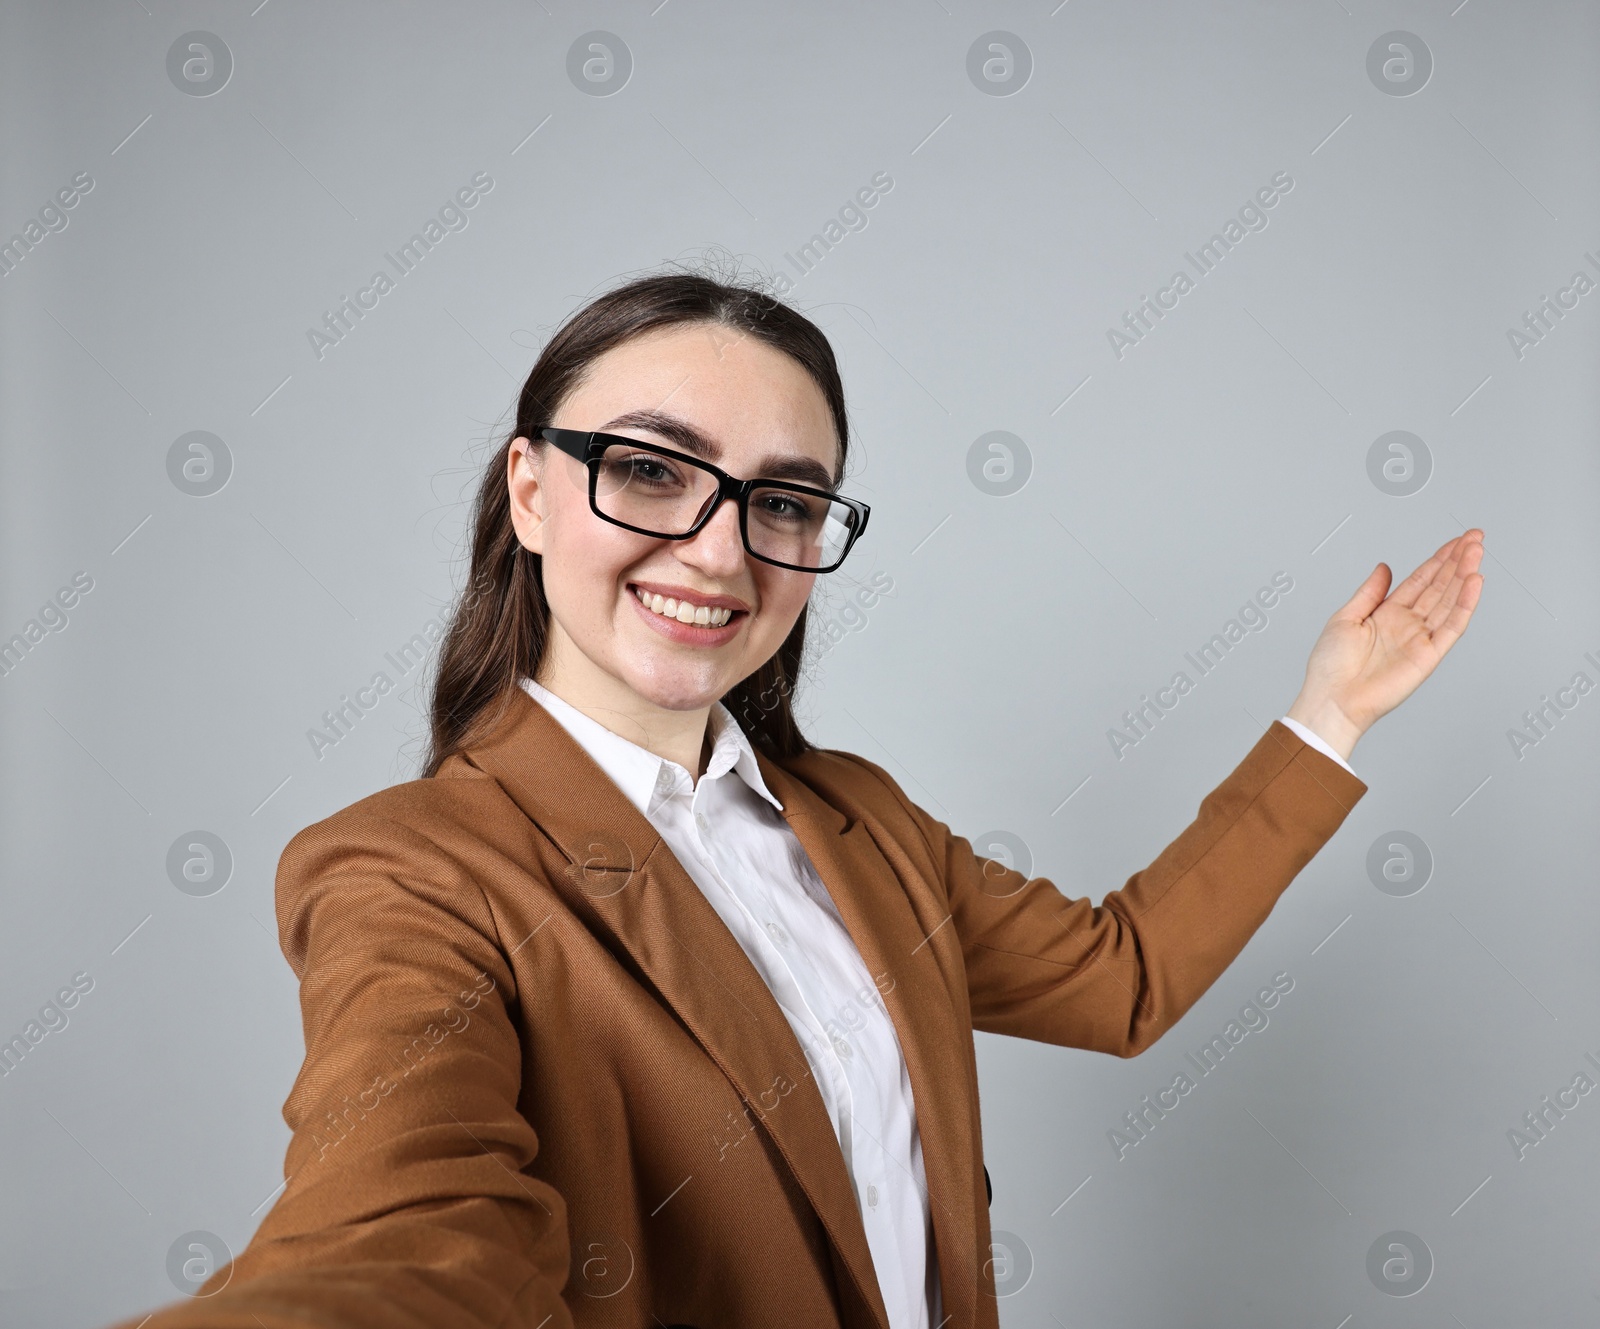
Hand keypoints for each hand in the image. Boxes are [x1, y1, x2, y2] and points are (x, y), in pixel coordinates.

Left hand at [1286, 528, 1484, 759]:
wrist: (1332, 699)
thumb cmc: (1331, 667)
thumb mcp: (1344, 618)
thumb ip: (1369, 592)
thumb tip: (1383, 568)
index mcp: (1386, 614)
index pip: (1420, 580)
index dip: (1438, 560)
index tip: (1456, 541)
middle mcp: (1406, 624)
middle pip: (1439, 586)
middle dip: (1458, 561)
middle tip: (1475, 538)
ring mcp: (1420, 638)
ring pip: (1450, 601)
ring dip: (1465, 576)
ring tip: (1477, 552)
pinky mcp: (1429, 655)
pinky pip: (1452, 626)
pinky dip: (1465, 605)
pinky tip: (1474, 583)